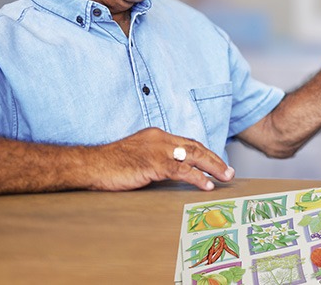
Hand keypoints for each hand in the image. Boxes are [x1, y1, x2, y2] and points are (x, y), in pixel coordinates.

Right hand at [90, 128, 233, 191]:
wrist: (91, 164)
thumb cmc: (111, 164)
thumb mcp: (137, 155)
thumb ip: (155, 158)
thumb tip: (172, 172)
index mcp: (157, 135)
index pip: (187, 142)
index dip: (204, 153)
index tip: (216, 162)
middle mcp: (160, 139)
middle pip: (195, 147)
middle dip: (215, 159)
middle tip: (229, 171)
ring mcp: (158, 150)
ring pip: (193, 156)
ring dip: (213, 167)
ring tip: (225, 177)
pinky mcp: (154, 164)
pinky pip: (182, 170)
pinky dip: (198, 178)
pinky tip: (207, 185)